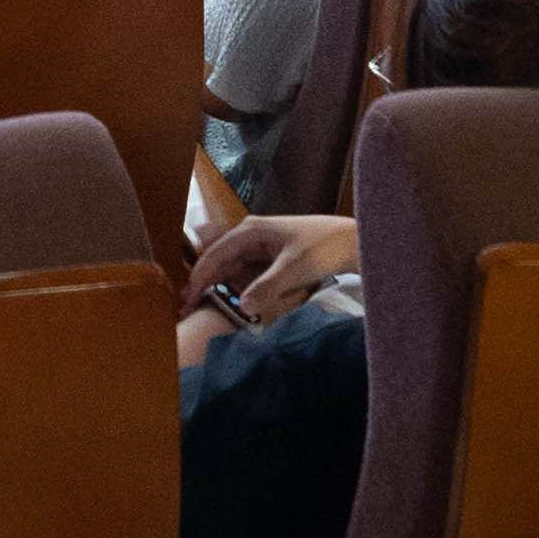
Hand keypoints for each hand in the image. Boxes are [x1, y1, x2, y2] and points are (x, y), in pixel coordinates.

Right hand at [188, 213, 358, 326]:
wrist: (352, 241)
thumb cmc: (323, 248)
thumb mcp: (294, 269)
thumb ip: (267, 287)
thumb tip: (241, 306)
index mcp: (250, 231)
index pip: (215, 254)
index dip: (199, 277)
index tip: (186, 298)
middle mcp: (250, 235)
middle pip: (219, 260)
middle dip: (202, 282)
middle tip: (186, 306)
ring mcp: (260, 246)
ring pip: (231, 268)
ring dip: (218, 285)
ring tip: (200, 305)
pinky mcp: (270, 258)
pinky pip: (246, 273)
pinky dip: (236, 286)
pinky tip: (229, 299)